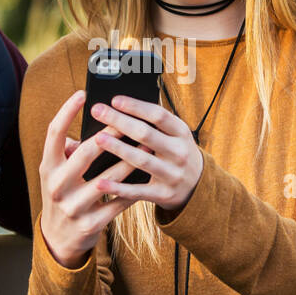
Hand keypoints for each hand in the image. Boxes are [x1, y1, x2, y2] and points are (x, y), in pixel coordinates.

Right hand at [38, 90, 143, 268]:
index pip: (53, 133)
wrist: (58, 239)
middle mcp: (56, 186)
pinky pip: (118, 202)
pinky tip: (147, 175)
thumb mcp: (56, 172)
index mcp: (47, 168)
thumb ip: (67, 150)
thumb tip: (92, 123)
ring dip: (129, 160)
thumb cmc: (63, 193)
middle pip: (84, 154)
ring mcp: (73, 207)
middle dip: (109, 135)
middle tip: (127, 120)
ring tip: (146, 144)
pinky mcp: (91, 223)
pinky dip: (133, 188)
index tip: (82, 93)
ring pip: (107, 179)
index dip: (67, 112)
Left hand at [86, 95, 202, 212]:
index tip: (115, 100)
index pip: (158, 115)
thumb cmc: (177, 152)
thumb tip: (124, 105)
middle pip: (146, 134)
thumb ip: (156, 122)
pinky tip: (101, 182)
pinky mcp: (163, 194)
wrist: (198, 186)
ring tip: (98, 138)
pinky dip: (118, 187)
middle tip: (97, 111)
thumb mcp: (176, 134)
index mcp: (182, 133)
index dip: (136, 106)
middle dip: (120, 121)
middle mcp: (179, 152)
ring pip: (141, 160)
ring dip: (118, 148)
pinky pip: (137, 191)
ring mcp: (172, 174)